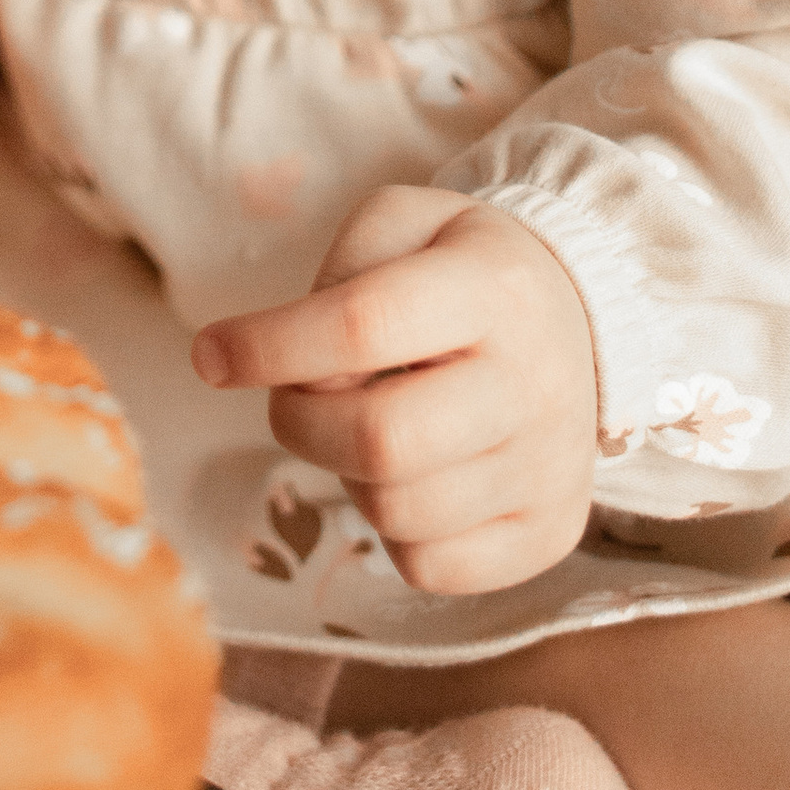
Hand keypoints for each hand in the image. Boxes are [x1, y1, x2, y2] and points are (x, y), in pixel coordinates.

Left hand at [194, 186, 600, 594]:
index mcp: (493, 290)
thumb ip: (340, 275)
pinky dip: (392, 529)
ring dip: (346, 473)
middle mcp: (535, 385)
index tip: (208, 354)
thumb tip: (291, 370)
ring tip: (370, 423)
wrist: (581, 323)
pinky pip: (430, 566)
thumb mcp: (402, 222)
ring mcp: (550, 470)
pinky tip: (412, 474)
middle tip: (295, 397)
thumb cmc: (461, 269)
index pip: (363, 327)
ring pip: (396, 512)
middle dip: (299, 422)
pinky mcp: (549, 534)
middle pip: (378, 440)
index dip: (268, 346)